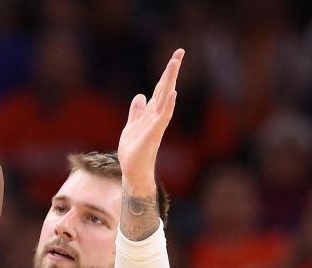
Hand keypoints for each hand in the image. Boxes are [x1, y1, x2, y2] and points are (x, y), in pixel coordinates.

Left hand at [117, 49, 183, 185]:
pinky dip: (169, 105)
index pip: (160, 88)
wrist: (133, 171)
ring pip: (165, 98)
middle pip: (165, 88)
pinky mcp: (154, 134)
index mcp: (150, 112)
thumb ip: (136, 111)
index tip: (175, 56)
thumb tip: (140, 96)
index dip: (166, 73)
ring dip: (170, 80)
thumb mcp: (131, 125)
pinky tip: (173, 93)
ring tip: (175, 63)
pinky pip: (163, 117)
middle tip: (180, 51)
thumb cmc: (134, 151)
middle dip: (171, 70)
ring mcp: (156, 124)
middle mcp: (156, 115)